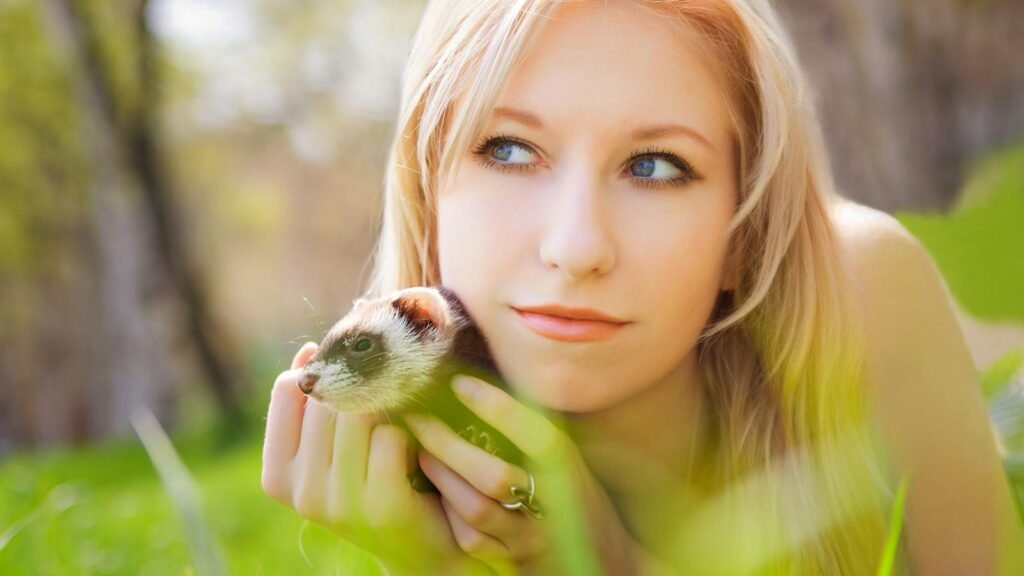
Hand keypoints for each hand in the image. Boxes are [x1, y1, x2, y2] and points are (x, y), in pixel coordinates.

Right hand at [261, 342, 494, 575]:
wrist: (423, 546)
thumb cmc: (375, 482)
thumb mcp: (332, 450)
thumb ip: (314, 409)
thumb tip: (308, 352)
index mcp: (278, 476)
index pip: (288, 390)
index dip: (321, 370)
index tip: (347, 373)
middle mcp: (302, 492)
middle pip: (329, 399)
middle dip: (362, 392)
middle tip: (384, 409)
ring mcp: (339, 502)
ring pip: (360, 413)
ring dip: (388, 413)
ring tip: (398, 433)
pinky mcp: (382, 505)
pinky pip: (392, 436)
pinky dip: (410, 435)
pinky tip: (414, 454)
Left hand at [405, 375, 642, 574]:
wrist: (607, 559)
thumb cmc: (579, 498)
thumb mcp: (571, 462)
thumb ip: (535, 433)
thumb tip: (485, 386)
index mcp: (570, 473)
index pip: (536, 436)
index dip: (497, 407)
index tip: (459, 384)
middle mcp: (553, 507)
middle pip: (495, 476)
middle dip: (449, 445)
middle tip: (418, 419)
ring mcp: (532, 539)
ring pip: (477, 510)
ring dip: (442, 479)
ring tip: (420, 453)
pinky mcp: (514, 563)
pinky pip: (472, 540)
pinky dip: (449, 514)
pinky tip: (436, 493)